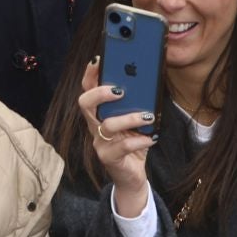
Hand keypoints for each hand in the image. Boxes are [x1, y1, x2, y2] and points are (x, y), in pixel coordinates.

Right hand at [78, 57, 154, 213]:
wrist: (131, 177)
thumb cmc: (134, 144)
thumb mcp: (135, 121)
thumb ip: (136, 104)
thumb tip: (148, 82)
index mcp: (99, 114)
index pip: (87, 89)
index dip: (89, 74)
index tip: (99, 59)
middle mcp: (94, 126)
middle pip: (85, 104)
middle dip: (100, 93)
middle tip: (119, 90)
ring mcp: (100, 143)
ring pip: (107, 125)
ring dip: (129, 118)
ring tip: (147, 115)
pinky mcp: (109, 158)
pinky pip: (122, 147)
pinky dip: (139, 141)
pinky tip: (151, 138)